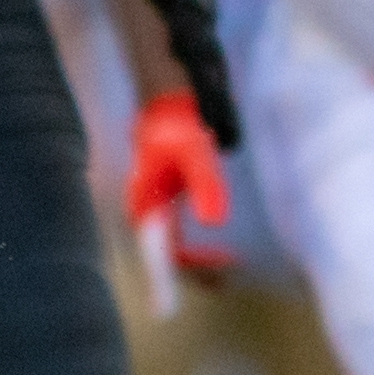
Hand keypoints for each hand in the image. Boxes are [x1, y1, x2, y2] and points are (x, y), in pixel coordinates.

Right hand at [126, 89, 231, 266]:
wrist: (168, 98)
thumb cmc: (177, 123)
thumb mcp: (194, 152)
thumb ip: (205, 184)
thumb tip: (215, 222)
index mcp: (145, 207)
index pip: (165, 254)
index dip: (193, 266)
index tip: (223, 265)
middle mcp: (148, 211)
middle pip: (169, 254)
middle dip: (197, 270)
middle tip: (228, 276)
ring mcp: (157, 205)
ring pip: (174, 244)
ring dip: (197, 259)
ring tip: (226, 267)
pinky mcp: (168, 198)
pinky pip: (180, 231)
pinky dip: (197, 242)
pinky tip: (217, 244)